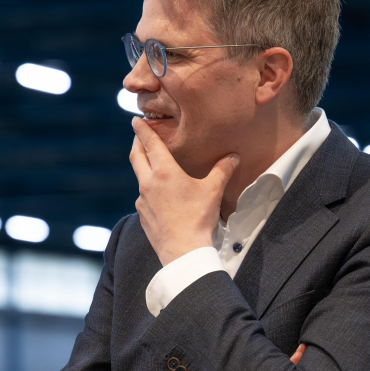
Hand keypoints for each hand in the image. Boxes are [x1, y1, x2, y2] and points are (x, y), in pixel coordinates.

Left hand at [129, 116, 239, 266]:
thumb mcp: (213, 190)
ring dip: (143, 167)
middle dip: (137, 143)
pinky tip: (158, 194)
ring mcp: (142, 200)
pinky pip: (143, 197)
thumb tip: (234, 156)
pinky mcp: (142, 215)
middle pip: (136, 157)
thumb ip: (223, 170)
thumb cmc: (198, 218)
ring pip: (139, 177)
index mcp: (163, 172)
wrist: (183, 250)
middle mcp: (148, 183)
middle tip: (138, 136)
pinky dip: (148, 189)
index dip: (142, 130)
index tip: (135, 120)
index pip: (149, 143)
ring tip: (150, 164)